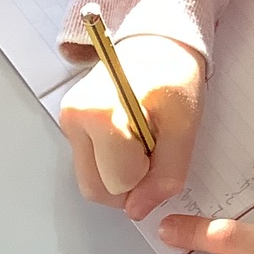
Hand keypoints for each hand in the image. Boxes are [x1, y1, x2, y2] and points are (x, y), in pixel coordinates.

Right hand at [59, 34, 204, 219]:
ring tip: (141, 141)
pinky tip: (128, 137)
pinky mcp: (68, 123)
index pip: (119, 183)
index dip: (146, 176)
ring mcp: (68, 121)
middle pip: (96, 188)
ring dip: (119, 173)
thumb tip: (138, 210)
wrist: (158, 43)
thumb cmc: (175, 77)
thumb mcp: (186, 126)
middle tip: (152, 149)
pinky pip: (89, 163)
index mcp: (102, 115)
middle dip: (129, 182)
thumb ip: (167, 173)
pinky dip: (110, 161)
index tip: (160, 147)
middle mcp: (75, 118)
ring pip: (90, 179)